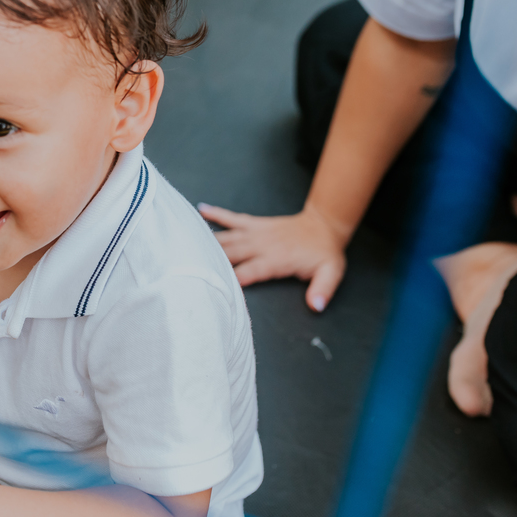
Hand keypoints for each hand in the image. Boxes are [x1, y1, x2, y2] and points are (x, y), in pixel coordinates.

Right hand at [197, 203, 348, 311]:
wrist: (325, 225)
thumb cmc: (324, 252)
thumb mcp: (331, 273)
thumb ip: (322, 290)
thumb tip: (316, 306)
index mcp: (276, 259)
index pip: (249, 271)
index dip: (232, 279)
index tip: (214, 285)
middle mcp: (261, 245)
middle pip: (231, 253)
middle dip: (210, 260)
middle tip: (188, 264)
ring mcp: (256, 232)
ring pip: (227, 237)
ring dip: (207, 240)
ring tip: (185, 241)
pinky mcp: (255, 224)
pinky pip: (232, 218)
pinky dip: (216, 214)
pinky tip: (201, 210)